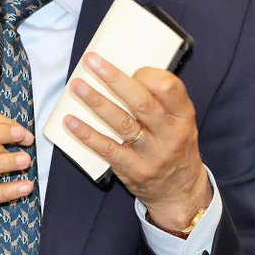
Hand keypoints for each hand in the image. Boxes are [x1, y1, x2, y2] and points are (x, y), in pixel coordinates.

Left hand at [63, 52, 211, 230]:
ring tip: (77, 86)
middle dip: (114, 79)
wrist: (180, 192)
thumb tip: (124, 72)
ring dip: (96, 102)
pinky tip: (71, 122)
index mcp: (183, 116)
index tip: (130, 67)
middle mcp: (169, 134)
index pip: (169, 88)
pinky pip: (107, 149)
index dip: (147, 74)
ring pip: (121, 123)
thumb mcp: (180, 122)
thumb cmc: (175, 147)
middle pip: (141, 102)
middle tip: (92, 61)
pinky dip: (87, 134)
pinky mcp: (132, 169)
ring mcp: (151, 154)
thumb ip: (161, 100)